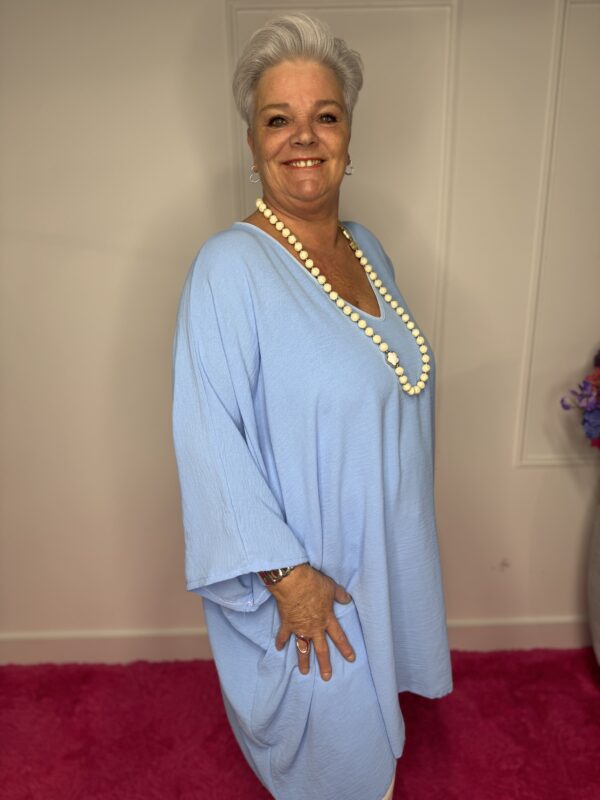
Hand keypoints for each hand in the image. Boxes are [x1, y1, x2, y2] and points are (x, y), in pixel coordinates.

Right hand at [267, 564, 354, 680]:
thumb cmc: (314, 584)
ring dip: (303, 660)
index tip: (351, 659)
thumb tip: (348, 599)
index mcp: (327, 619)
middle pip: (321, 650)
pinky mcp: (287, 624)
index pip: (339, 637)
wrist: (293, 582)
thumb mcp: (331, 587)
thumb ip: (340, 595)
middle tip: (327, 677)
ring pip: (303, 648)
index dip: (346, 648)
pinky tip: (278, 648)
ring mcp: (300, 628)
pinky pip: (283, 635)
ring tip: (304, 672)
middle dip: (324, 664)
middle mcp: (314, 628)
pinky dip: (281, 641)